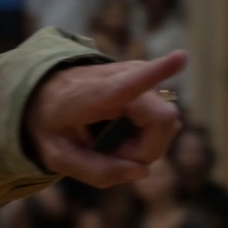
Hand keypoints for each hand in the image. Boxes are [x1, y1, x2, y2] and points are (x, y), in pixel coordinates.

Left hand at [24, 52, 185, 185]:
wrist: (47, 94)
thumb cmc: (52, 124)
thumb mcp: (57, 156)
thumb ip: (95, 171)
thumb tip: (143, 171)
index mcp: (92, 94)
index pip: (129, 83)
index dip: (158, 71)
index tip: (181, 56)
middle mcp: (122, 77)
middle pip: (162, 121)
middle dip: (144, 150)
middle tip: (113, 154)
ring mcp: (139, 76)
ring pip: (167, 124)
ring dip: (144, 145)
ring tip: (112, 142)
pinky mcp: (150, 82)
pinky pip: (163, 122)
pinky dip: (146, 138)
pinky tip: (123, 135)